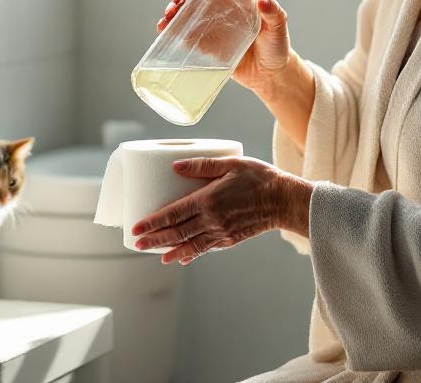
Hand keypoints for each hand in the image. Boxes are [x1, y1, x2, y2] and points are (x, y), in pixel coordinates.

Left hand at [130, 156, 312, 265]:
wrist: (284, 201)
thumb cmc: (259, 178)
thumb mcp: (230, 164)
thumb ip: (201, 165)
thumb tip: (174, 166)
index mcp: (208, 201)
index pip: (173, 214)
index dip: (153, 222)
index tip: (136, 228)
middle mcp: (212, 220)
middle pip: (176, 233)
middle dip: (155, 239)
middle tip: (136, 243)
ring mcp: (221, 232)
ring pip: (190, 244)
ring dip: (170, 250)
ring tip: (156, 255)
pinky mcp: (230, 239)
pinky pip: (206, 248)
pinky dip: (192, 253)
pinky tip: (183, 256)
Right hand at [156, 0, 294, 94]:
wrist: (270, 75)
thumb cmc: (277, 47)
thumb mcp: (278, 29)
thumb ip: (275, 14)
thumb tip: (264, 1)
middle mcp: (221, 8)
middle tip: (172, 9)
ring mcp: (211, 26)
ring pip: (186, 14)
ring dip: (172, 15)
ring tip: (164, 23)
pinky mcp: (206, 44)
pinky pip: (186, 34)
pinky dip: (174, 32)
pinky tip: (166, 34)